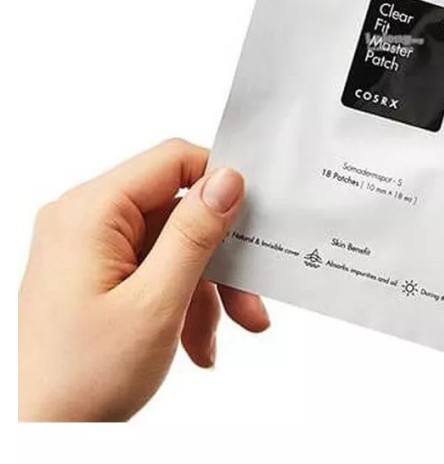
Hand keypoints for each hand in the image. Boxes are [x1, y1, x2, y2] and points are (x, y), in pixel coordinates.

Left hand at [18, 139, 268, 420]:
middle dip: (218, 259)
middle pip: (178, 211)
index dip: (219, 183)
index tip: (252, 220)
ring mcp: (89, 246)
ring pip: (173, 244)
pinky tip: (194, 342)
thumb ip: (195, 233)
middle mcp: (85, 219)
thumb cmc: (79, 382)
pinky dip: (181, 299)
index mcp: (89, 212)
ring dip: (204, 289)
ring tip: (217, 336)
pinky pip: (154, 266)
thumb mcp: (155, 304)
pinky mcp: (96, 270)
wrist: (40, 440)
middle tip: (248, 302)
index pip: (171, 160)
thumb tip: (228, 178)